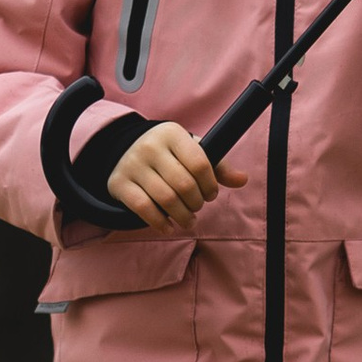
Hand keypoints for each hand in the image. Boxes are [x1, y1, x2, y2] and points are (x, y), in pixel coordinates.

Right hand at [108, 120, 242, 228]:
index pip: (200, 163)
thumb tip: (242, 180)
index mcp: (172, 134)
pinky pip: (144, 208)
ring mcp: (132, 164)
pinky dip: (160, 222)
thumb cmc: (167, 155)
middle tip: (197, 207)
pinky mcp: (119, 183)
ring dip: (182, 216)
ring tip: (188, 220)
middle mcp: (150, 146)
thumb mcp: (190, 152)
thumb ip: (217, 166)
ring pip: (166, 198)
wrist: (124, 151)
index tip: (211, 194)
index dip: (210, 185)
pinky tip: (169, 227)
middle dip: (197, 203)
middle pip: (184, 184)